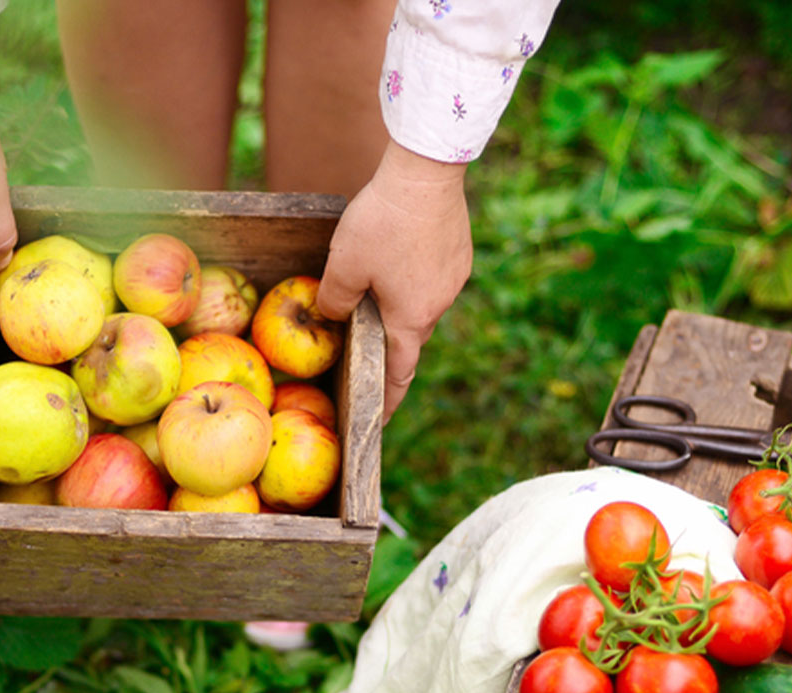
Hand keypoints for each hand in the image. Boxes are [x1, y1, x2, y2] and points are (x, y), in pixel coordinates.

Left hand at [315, 140, 471, 422]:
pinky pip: (431, 279)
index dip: (387, 400)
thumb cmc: (382, 223)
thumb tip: (333, 316)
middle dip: (388, 345)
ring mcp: (453, 279)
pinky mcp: (458, 254)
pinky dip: (412, 280)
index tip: (379, 420)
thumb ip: (334, 300)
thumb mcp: (343, 266)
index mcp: (410, 320)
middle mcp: (438, 306)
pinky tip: (396, 256)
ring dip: (399, 307)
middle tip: (365, 345)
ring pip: (420, 306)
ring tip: (375, 290)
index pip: (398, 374)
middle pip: (409, 338)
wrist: (426, 172)